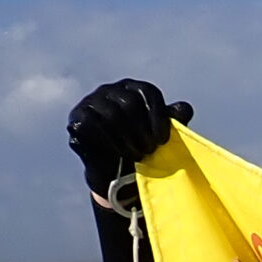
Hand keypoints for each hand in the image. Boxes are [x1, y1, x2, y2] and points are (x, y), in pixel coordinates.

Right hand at [67, 79, 192, 193]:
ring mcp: (90, 102)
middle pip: (130, 103)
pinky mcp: (76, 119)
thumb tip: (185, 109)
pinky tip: (118, 153)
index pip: (148, 92)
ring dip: (127, 139)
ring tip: (137, 155)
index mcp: (133, 88)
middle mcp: (110, 90)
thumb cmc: (142, 148)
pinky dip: (108, 142)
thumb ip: (174, 121)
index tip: (163, 141)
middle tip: (149, 151)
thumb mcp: (160, 135)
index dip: (158, 116)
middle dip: (143, 131)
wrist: (116, 173)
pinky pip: (91, 125)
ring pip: (111, 114)